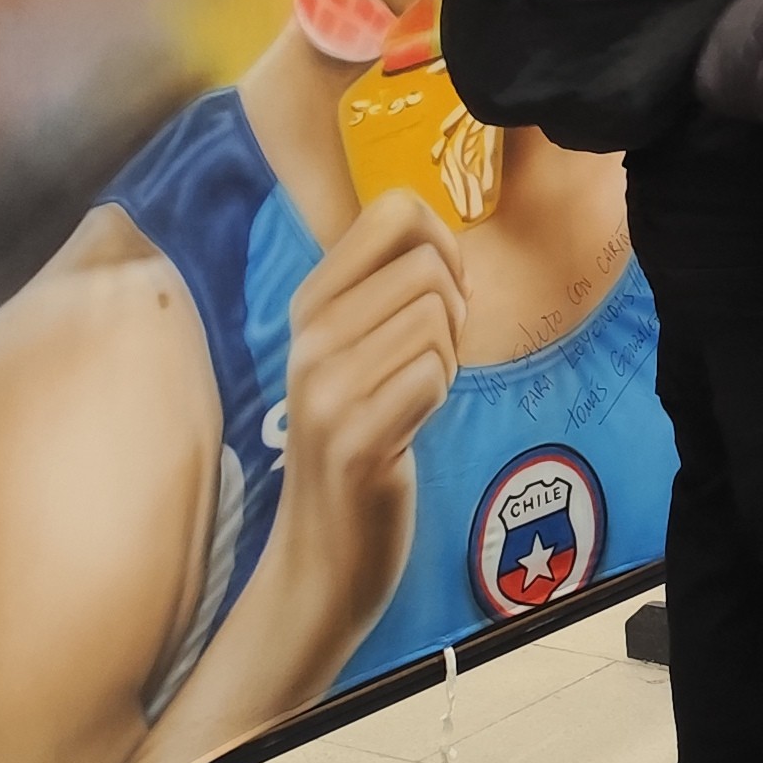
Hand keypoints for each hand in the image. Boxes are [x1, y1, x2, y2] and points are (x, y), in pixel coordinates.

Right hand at [273, 190, 461, 591]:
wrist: (323, 551)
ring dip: (447, 360)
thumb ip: (386, 290)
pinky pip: (433, 376)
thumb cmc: (360, 439)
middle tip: (430, 360)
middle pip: (428, 267)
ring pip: (437, 320)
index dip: (440, 242)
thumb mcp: (355, 352)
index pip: (392, 210)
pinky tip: (410, 428)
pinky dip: (439, 397)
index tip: (439, 293)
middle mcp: (308, 338)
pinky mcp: (355, 439)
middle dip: (455, 310)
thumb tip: (443, 238)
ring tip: (412, 398)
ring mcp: (326, 389)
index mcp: (309, 303)